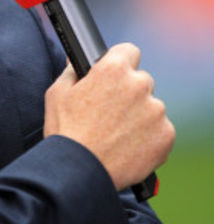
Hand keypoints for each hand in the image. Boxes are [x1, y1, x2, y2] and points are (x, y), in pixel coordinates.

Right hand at [44, 43, 174, 191]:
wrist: (80, 172)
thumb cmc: (65, 133)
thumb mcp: (57, 95)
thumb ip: (71, 72)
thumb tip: (77, 61)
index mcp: (112, 70)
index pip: (128, 51)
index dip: (119, 62)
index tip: (115, 75)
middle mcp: (138, 85)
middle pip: (140, 81)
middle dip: (128, 93)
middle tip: (110, 113)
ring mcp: (155, 111)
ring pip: (151, 108)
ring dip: (140, 117)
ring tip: (117, 136)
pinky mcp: (166, 135)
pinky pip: (160, 131)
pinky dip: (149, 138)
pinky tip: (129, 148)